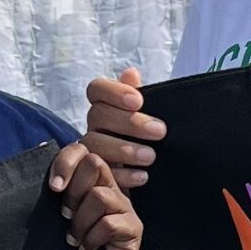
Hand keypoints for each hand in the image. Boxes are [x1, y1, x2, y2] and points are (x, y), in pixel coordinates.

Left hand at [49, 142, 142, 249]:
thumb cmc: (72, 245)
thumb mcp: (60, 213)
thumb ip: (58, 187)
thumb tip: (40, 151)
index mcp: (92, 179)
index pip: (82, 150)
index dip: (65, 162)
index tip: (54, 188)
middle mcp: (111, 186)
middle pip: (94, 163)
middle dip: (74, 192)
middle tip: (66, 216)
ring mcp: (125, 206)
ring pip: (99, 196)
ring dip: (81, 222)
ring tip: (75, 239)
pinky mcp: (134, 227)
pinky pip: (109, 223)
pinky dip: (92, 239)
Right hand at [83, 66, 165, 189]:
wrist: (153, 168)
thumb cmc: (149, 137)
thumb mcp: (149, 114)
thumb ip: (137, 95)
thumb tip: (131, 73)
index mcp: (104, 105)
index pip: (96, 89)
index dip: (114, 92)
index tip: (138, 101)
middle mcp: (94, 125)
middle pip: (98, 115)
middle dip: (129, 123)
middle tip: (160, 131)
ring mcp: (91, 149)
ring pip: (94, 143)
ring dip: (124, 149)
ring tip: (151, 156)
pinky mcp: (95, 175)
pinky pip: (99, 172)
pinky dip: (122, 175)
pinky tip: (143, 176)